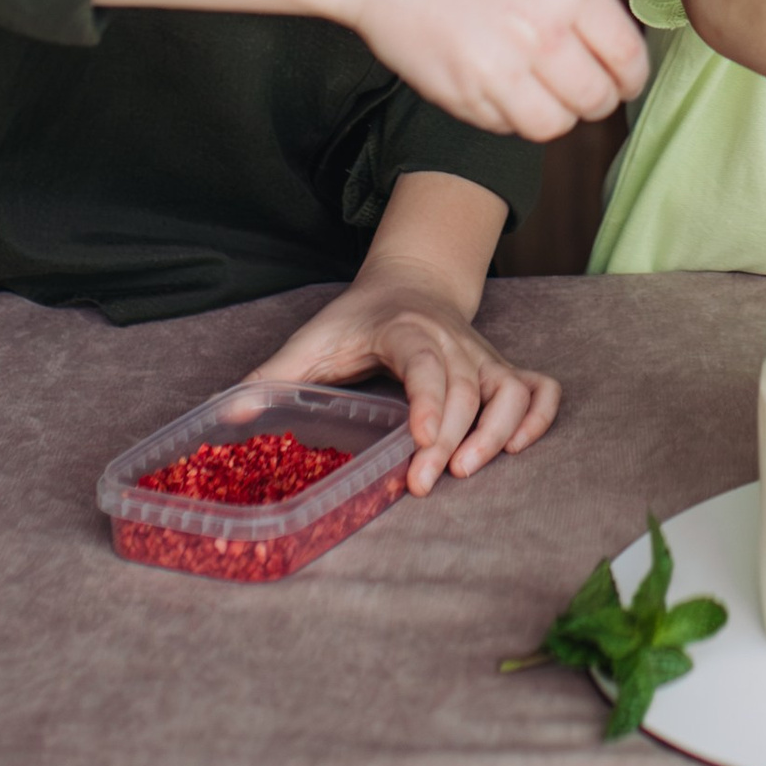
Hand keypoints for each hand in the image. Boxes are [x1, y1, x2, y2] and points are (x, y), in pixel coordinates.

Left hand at [258, 269, 559, 496]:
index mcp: (407, 329)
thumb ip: (273, 377)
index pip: (427, 362)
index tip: (419, 441)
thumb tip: (225, 415)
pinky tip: (516, 449)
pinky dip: (539, 418)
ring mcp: (484, 356)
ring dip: (499, 432)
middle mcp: (454, 340)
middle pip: (466, 388)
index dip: (428, 401)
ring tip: (468, 471)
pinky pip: (540, 389)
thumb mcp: (312, 340)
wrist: (411, 280)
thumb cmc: (358, 320)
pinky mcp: (502, 369)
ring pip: (512, 390)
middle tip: (423, 485)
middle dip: (451, 439)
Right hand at [335, 0, 647, 141]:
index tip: (625, 82)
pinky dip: (509, 116)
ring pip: (552, 125)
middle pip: (595, 99)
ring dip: (554, 115)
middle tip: (586, 93)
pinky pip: (504, 125)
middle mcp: (541, 32)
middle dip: (596, 100)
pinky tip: (499, 86)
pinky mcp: (461, 96)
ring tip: (541, 93)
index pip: (625, 56)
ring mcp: (499, 69)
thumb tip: (606, 43)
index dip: (630, 77)